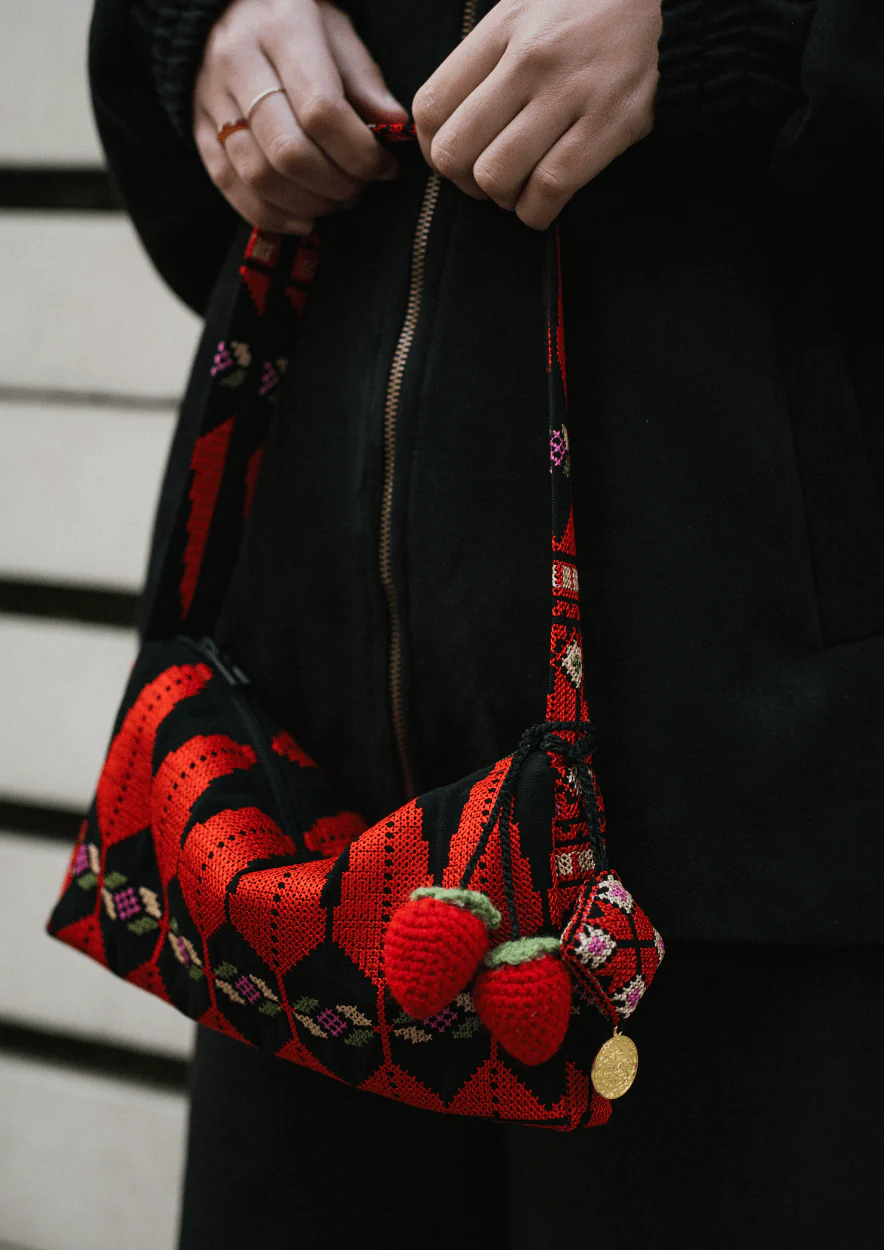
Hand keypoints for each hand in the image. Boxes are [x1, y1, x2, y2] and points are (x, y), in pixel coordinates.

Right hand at [194, 0, 408, 233]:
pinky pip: (231, 186)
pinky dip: (272, 215)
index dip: (359, 152)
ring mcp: (211, 98)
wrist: (227, 11)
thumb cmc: (296, 27)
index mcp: (281, 30)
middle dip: (334, 184)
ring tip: (336, 202)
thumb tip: (395, 128)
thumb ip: (365, 82)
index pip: (321, 110)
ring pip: (258, 175)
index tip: (383, 167)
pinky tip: (304, 220)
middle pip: (287, 150)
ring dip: (307, 204)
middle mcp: (238, 62)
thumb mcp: (337, 34)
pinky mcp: (198, 129)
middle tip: (359, 189)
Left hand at [413, 0, 661, 228]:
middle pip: (456, 152)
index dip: (431, 149)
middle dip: (463, 181)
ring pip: (498, 177)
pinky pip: (550, 190)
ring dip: (501, 198)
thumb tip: (438, 134)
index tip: (452, 156)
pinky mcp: (611, 123)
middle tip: (486, 178)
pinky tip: (541, 203)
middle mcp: (531, 59)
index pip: (431, 108)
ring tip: (518, 187)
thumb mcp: (519, 13)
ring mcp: (572, 92)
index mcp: (502, 30)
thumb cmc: (578, 13)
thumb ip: (478, 66)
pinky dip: (536, 211)